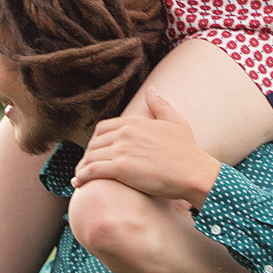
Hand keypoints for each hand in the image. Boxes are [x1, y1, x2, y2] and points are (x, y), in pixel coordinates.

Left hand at [74, 93, 220, 207]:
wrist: (194, 172)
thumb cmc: (187, 151)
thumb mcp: (175, 122)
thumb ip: (160, 105)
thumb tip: (152, 89)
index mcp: (134, 121)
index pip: (103, 128)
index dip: (96, 141)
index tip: (96, 152)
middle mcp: (125, 132)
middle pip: (94, 143)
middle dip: (88, 155)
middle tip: (86, 166)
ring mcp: (122, 149)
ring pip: (91, 156)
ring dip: (83, 167)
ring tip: (80, 176)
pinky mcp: (121, 168)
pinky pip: (93, 170)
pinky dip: (82, 176)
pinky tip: (78, 182)